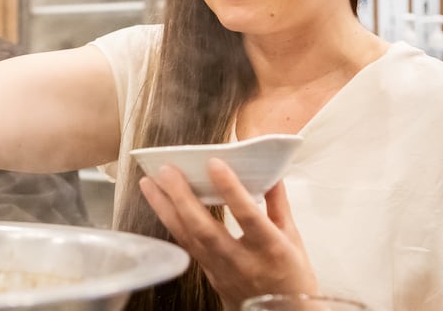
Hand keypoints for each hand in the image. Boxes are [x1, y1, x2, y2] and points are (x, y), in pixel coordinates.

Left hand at [140, 160, 317, 309]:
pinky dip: (171, 223)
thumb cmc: (292, 278)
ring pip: (188, 238)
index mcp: (270, 249)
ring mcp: (221, 271)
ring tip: (149, 183)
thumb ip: (278, 205)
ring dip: (165, 208)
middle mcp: (242, 261)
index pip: (248, 216)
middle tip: (166, 171)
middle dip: (182, 197)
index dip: (231, 189)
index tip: (215, 163)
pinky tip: (160, 206)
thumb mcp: (293, 239)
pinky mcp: (209, 275)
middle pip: (205, 229)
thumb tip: (271, 173)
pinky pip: (187, 247)